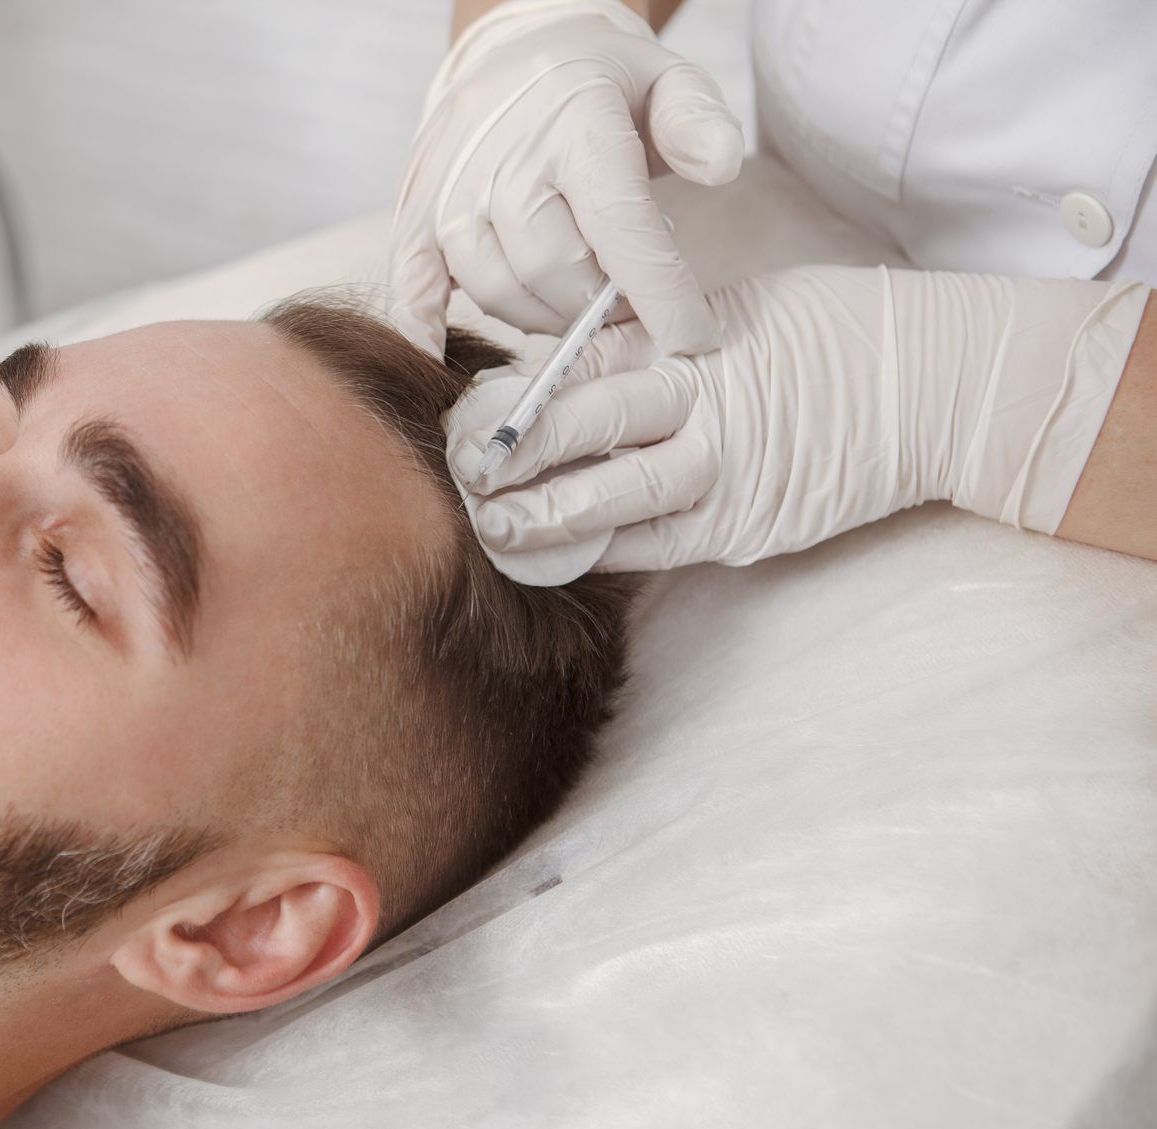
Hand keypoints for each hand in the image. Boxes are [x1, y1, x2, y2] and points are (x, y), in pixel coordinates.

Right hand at [389, 0, 742, 358]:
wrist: (514, 51)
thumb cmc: (600, 82)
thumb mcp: (667, 79)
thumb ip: (699, 120)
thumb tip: (719, 166)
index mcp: (572, 120)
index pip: (619, 222)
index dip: (659, 291)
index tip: (693, 335)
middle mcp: (501, 155)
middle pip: (554, 270)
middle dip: (600, 306)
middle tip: (629, 306)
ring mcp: (449, 188)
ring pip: (496, 290)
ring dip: (543, 316)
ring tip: (575, 300)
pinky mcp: (415, 214)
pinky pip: (411, 286)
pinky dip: (423, 331)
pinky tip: (445, 360)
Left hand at [446, 265, 1148, 582]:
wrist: (934, 384)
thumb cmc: (821, 334)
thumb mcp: (729, 308)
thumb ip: (643, 341)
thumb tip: (545, 370)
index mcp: (691, 338)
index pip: (582, 364)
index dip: (514, 395)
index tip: (461, 416)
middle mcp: (706, 402)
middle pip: (586, 427)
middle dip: (512, 455)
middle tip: (458, 475)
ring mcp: (729, 470)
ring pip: (616, 498)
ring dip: (544, 517)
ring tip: (490, 528)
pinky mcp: (749, 525)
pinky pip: (658, 545)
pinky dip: (603, 551)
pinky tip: (554, 558)